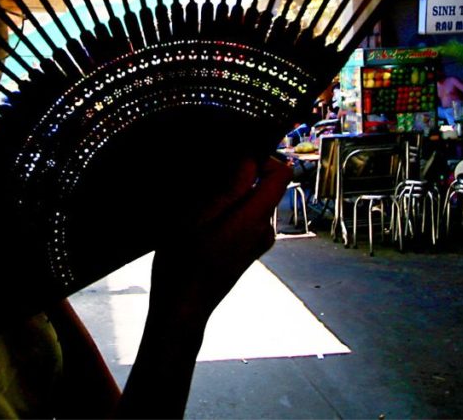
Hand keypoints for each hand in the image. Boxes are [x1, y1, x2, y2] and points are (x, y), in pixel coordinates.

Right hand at [116, 156, 290, 417]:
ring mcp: (258, 242)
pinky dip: (231, 211)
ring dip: (233, 195)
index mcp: (255, 218)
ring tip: (200, 201)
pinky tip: (205, 221)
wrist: (182, 310)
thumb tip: (250, 159)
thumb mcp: (196, 219)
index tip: (232, 153)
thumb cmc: (182, 263)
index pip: (280, 173)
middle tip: (206, 178)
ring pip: (254, 201)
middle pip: (266, 186)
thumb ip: (227, 189)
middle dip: (242, 175)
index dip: (261, 156)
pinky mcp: (249, 250)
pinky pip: (247, 218)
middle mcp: (264, 229)